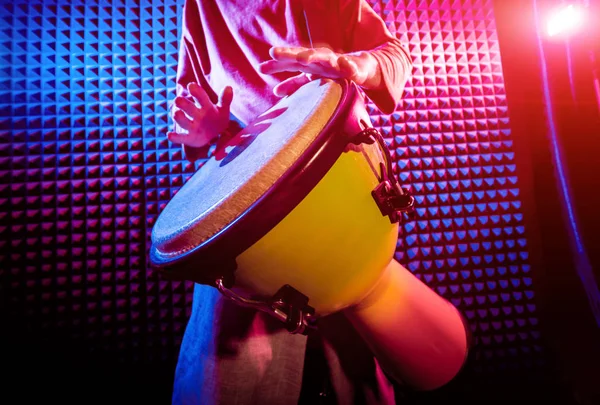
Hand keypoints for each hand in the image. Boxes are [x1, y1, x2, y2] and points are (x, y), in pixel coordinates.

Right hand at [167, 83, 232, 147]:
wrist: (211, 134)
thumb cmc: (215, 118)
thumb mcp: (222, 110)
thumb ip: (225, 100)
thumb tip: (229, 87)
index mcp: (204, 105)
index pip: (200, 96)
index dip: (196, 91)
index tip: (191, 85)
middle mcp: (195, 114)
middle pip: (187, 106)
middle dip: (183, 103)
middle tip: (178, 100)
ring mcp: (190, 125)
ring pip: (182, 120)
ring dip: (179, 117)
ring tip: (176, 114)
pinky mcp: (188, 138)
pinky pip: (180, 137)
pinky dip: (175, 137)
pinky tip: (169, 135)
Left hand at [258, 46, 380, 96]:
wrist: (360, 67)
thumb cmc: (332, 73)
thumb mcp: (312, 79)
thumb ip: (294, 83)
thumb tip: (275, 92)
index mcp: (310, 63)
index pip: (290, 62)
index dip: (276, 64)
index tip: (262, 68)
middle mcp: (320, 60)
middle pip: (302, 55)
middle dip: (288, 54)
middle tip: (274, 53)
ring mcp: (336, 62)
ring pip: (323, 57)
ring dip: (313, 56)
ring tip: (303, 59)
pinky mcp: (353, 67)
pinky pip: (350, 67)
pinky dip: (348, 66)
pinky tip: (346, 66)